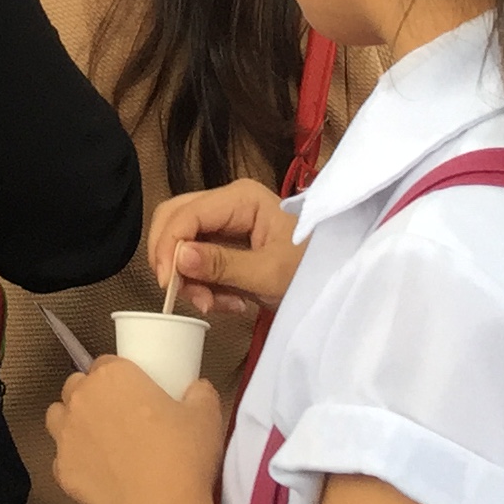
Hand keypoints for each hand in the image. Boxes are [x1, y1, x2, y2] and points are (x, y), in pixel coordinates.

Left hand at [47, 357, 229, 503]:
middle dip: (93, 395)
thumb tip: (197, 389)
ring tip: (101, 439)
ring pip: (58, 416)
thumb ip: (200, 393)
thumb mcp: (206, 416)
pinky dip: (75, 462)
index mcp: (113, 376)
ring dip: (73, 422)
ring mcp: (66, 435)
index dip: (120, 376)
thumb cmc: (182, 458)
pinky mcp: (62, 470)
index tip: (134, 392)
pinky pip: (61, 458)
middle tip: (120, 415)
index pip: (106, 363)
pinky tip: (99, 473)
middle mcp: (82, 398)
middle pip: (77, 385)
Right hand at [149, 180, 303, 317]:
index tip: (167, 284)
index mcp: (240, 199)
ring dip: (191, 279)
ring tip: (216, 304)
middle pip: (176, 220)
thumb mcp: (269, 273)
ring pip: (183, 242)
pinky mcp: (228, 246)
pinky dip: (205, 285)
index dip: (169, 247)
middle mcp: (228, 204)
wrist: (336, 283)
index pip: (186, 214)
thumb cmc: (311, 270)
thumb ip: (222, 265)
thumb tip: (178, 258)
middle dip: (173, 259)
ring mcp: (227, 224)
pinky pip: (199, 262)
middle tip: (180, 292)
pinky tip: (231, 302)